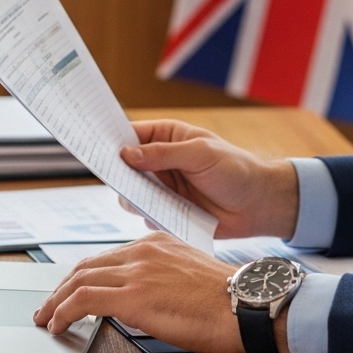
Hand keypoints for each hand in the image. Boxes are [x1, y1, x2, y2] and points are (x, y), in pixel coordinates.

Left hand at [34, 232, 256, 352]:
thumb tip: (145, 298)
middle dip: (62, 287)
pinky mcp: (131, 296)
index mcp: (157, 243)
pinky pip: (81, 300)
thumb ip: (162, 277)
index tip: (72, 290)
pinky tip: (58, 325)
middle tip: (50, 305)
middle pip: (86, 265)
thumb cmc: (228, 299)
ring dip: (55, 301)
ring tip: (46, 318)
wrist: (245, 305)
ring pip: (78, 280)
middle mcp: (143, 251)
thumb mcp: (190, 275)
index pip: (107, 256)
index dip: (83, 275)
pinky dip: (63, 312)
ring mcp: (136, 271)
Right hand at [121, 119, 299, 238]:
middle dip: (120, 175)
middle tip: (121, 181)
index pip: (129, 135)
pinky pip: (147, 216)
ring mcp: (163, 188)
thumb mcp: (201, 154)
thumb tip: (127, 154)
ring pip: (131, 195)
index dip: (110, 140)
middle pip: (124, 167)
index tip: (93, 147)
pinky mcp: (169, 212)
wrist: (259, 205)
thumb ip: (164, 154)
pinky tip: (169, 217)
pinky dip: (153, 218)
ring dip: (136, 199)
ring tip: (153, 202)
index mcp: (167, 137)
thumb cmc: (236, 169)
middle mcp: (160, 162)